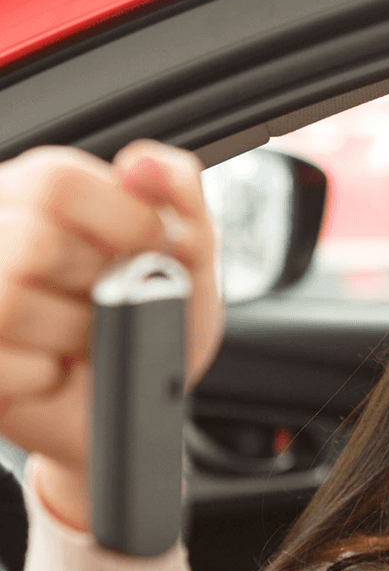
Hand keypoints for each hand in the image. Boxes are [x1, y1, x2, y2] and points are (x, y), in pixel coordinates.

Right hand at [0, 141, 223, 527]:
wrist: (139, 408)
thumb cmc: (155, 325)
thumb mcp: (190, 258)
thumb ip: (180, 196)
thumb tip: (143, 163)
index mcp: (33, 194)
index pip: (54, 179)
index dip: (122, 220)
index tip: (153, 248)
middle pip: (34, 240)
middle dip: (99, 281)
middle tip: (113, 300)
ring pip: (14, 302)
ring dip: (76, 332)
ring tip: (86, 338)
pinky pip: (10, 363)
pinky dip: (52, 375)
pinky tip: (59, 370)